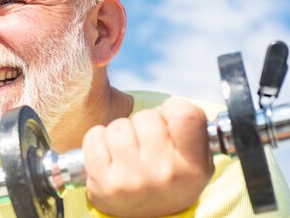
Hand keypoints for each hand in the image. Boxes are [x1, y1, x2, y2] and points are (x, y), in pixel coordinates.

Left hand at [82, 98, 213, 216]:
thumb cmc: (168, 179)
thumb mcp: (195, 159)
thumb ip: (192, 129)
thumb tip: (171, 106)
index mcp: (193, 166)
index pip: (186, 115)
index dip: (172, 109)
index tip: (167, 119)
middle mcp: (165, 174)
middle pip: (146, 117)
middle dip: (142, 123)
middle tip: (145, 142)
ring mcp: (133, 180)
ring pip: (119, 126)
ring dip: (119, 132)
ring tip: (126, 150)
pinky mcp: (105, 183)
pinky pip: (95, 138)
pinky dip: (97, 140)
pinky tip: (108, 154)